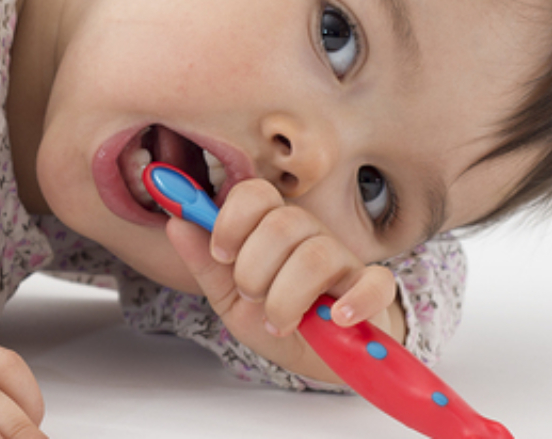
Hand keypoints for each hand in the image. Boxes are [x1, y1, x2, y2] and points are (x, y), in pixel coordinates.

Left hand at [163, 178, 406, 384]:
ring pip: (315, 256)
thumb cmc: (279, 320)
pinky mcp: (374, 291)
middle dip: (255, 268)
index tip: (221, 254)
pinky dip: (355, 302)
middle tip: (252, 297)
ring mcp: (345, 261)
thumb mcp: (231, 299)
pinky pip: (374, 283)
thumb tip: (176, 221)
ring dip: (287, 297)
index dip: (232, 219)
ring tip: (279, 323)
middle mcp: (310, 236)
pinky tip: (336, 320)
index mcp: (273, 230)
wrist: (322, 358)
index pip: (256, 194)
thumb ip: (204, 263)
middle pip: (283, 223)